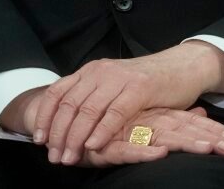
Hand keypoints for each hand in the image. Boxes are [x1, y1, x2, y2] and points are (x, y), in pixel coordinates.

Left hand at [34, 42, 223, 165]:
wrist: (184, 66)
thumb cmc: (149, 82)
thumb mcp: (114, 85)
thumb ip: (93, 96)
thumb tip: (66, 123)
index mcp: (92, 70)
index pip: (57, 92)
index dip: (45, 117)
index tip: (39, 140)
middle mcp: (102, 71)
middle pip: (69, 105)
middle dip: (58, 134)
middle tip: (55, 156)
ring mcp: (121, 78)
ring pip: (88, 110)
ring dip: (75, 137)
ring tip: (70, 157)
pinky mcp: (140, 88)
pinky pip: (115, 113)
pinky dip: (101, 131)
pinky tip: (93, 146)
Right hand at [72, 106, 223, 166]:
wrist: (62, 116)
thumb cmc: (107, 123)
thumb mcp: (143, 123)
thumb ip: (172, 118)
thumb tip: (200, 111)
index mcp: (154, 116)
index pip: (188, 123)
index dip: (210, 131)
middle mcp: (143, 119)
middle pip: (182, 128)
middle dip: (207, 137)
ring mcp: (127, 129)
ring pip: (161, 136)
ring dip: (187, 143)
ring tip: (210, 148)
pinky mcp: (108, 144)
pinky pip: (127, 149)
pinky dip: (143, 152)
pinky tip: (160, 154)